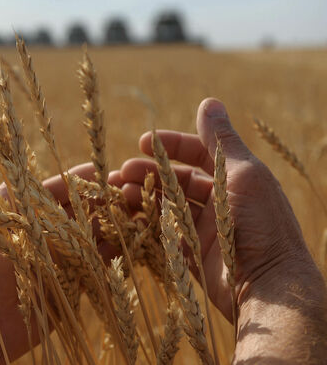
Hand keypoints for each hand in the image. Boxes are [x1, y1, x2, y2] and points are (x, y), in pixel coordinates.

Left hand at [0, 164, 125, 361]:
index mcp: (27, 214)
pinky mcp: (75, 282)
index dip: (80, 179)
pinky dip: (117, 249)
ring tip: (137, 209)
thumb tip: (44, 170)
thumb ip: (16, 192)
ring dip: (115, 221)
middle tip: (128, 189)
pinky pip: (101, 261)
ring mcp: (62, 257)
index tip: (102, 171)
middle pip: (82, 209)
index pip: (59, 189)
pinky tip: (133, 237)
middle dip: (105, 197)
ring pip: (95, 233)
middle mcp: (46, 232)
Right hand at [119, 98, 320, 321]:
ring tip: (120, 192)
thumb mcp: (243, 173)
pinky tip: (129, 215)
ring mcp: (206, 227)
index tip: (142, 142)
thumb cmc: (261, 223)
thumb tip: (209, 102)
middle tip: (122, 171)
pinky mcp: (194, 252)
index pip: (200, 153)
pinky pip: (166, 231)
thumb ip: (221, 140)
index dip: (171, 146)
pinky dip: (147, 221)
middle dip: (150, 172)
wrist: (268, 285)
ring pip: (168, 204)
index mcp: (236, 177)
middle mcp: (221, 200)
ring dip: (144, 195)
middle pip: (178, 179)